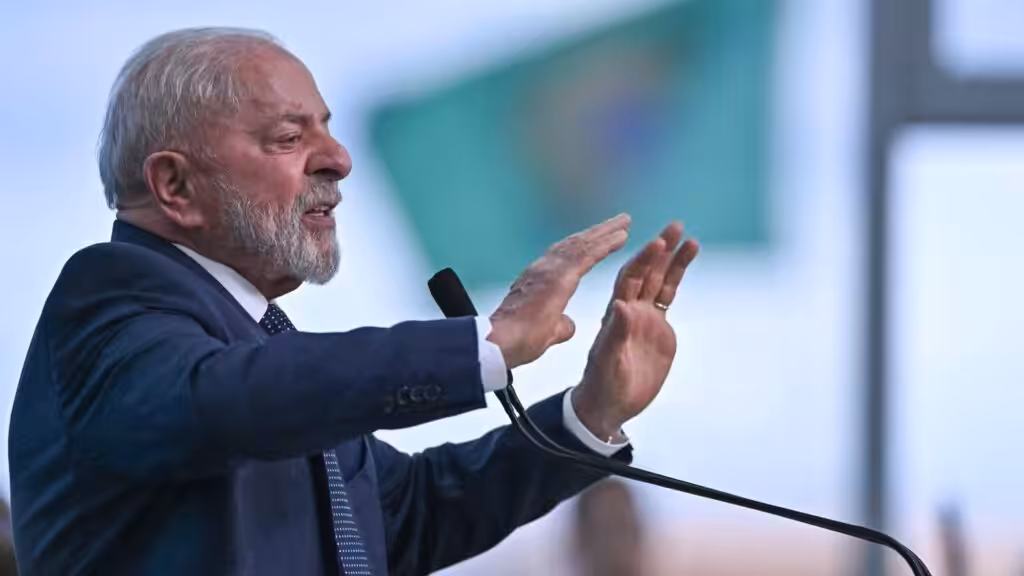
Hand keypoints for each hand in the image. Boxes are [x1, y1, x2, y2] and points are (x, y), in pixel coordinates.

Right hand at [488, 213, 631, 367]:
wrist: (502, 342)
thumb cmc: (518, 341)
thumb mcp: (546, 332)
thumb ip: (560, 325)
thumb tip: (569, 324)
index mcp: (540, 281)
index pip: (567, 258)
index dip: (585, 246)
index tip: (601, 239)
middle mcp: (543, 268)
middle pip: (576, 244)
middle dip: (598, 232)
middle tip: (619, 222)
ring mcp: (551, 269)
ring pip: (583, 243)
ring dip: (605, 232)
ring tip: (624, 222)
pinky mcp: (560, 275)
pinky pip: (588, 253)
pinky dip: (606, 243)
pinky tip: (622, 236)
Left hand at [572, 221, 699, 440]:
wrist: (610, 403)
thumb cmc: (603, 384)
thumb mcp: (609, 361)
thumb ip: (616, 335)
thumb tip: (621, 305)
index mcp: (615, 314)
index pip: (630, 279)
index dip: (643, 260)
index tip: (657, 243)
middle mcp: (629, 308)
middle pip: (647, 271)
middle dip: (661, 248)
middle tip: (676, 225)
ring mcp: (644, 316)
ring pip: (660, 280)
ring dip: (673, 258)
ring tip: (691, 239)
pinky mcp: (657, 327)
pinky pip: (667, 295)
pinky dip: (677, 277)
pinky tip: (688, 257)